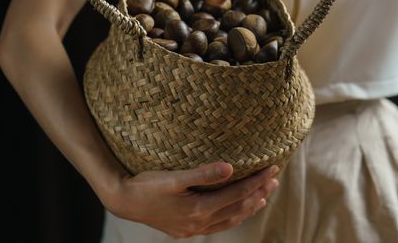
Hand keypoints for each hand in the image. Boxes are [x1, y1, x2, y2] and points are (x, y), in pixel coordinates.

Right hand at [102, 163, 279, 238]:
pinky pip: (218, 225)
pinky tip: (237, 211)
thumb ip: (203, 174)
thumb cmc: (146, 185)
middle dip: (259, 193)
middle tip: (275, 179)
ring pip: (230, 218)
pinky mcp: (187, 229)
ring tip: (264, 196)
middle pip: (238, 207)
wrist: (123, 201)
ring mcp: (194, 228)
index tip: (272, 168)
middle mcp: (200, 222)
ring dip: (249, 206)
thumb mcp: (173, 178)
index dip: (257, 181)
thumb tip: (230, 168)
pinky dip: (232, 216)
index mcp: (200, 209)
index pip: (237, 193)